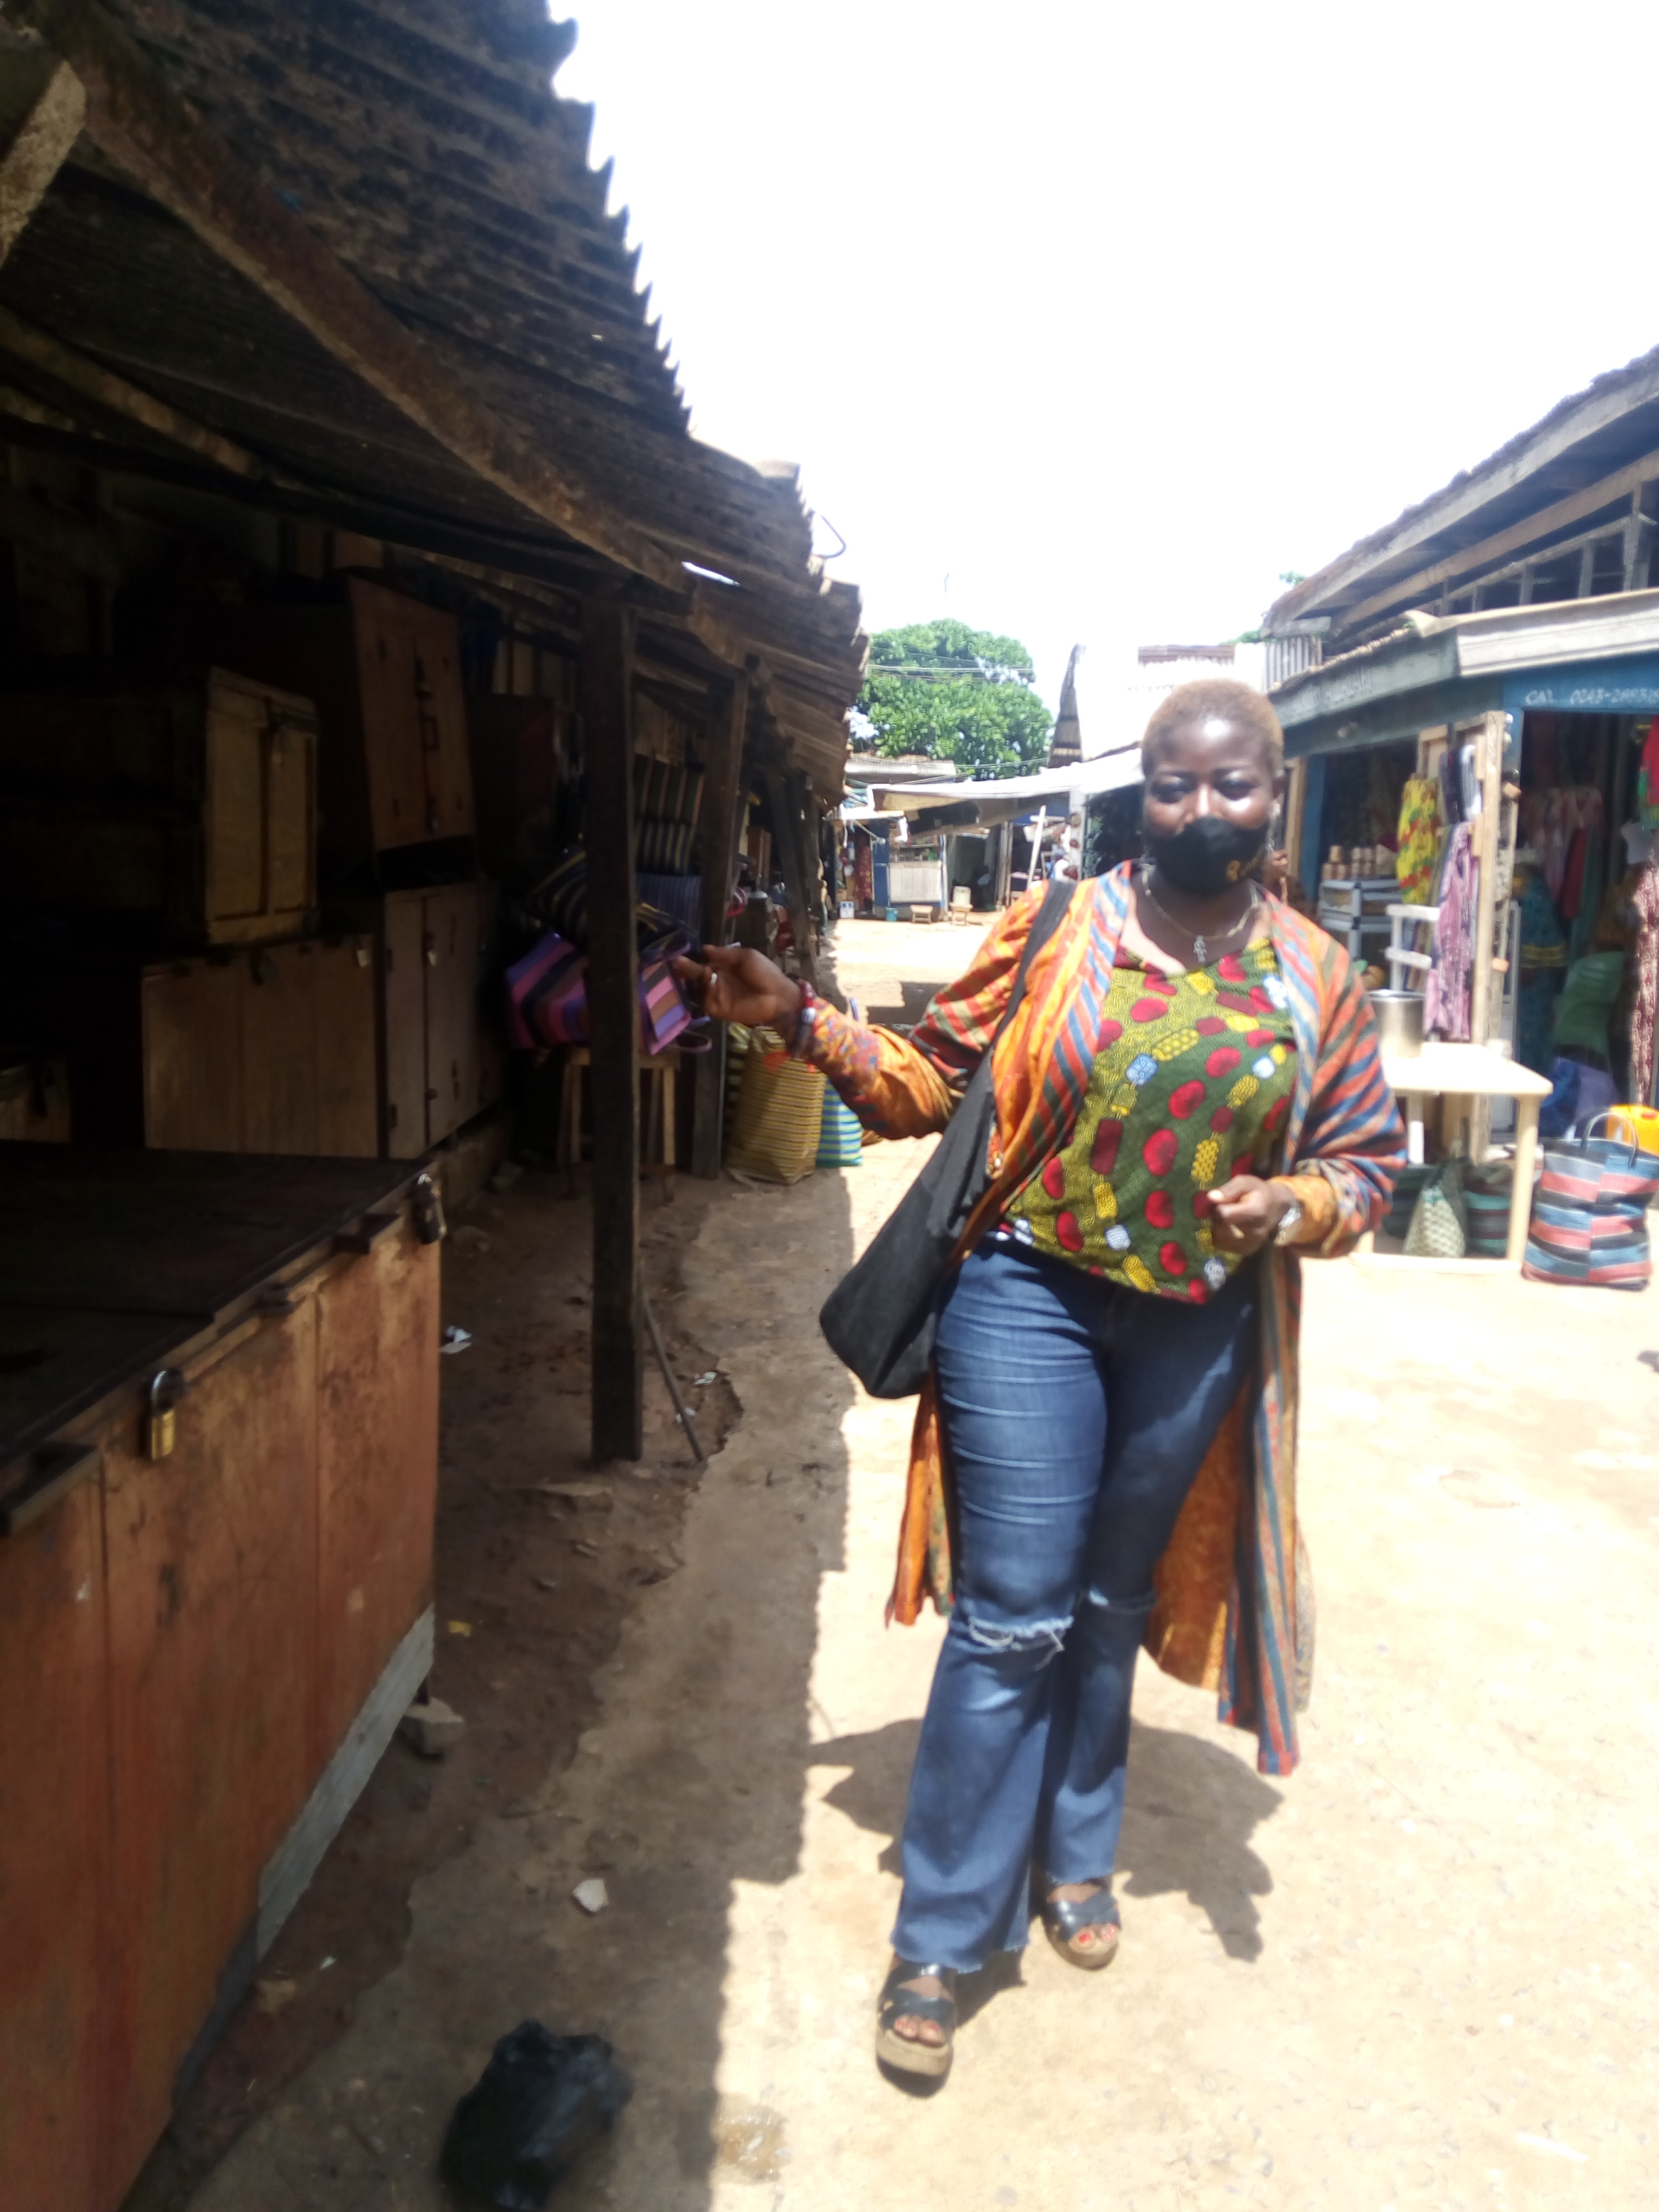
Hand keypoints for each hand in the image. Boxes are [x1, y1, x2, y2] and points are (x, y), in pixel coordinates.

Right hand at [671, 943, 803, 1034]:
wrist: (778, 995)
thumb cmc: (765, 973)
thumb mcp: (746, 956)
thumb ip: (725, 954)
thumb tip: (703, 948)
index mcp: (723, 966)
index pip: (702, 962)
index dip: (692, 958)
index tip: (680, 952)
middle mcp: (716, 980)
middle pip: (696, 975)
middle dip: (686, 968)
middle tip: (676, 962)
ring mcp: (716, 995)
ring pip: (697, 988)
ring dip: (693, 979)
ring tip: (689, 969)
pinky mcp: (718, 1009)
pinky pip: (704, 1002)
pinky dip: (702, 993)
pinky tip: (705, 982)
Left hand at [1205, 1174, 1294, 1256]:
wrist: (1276, 1207)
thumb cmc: (1258, 1192)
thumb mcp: (1245, 1182)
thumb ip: (1228, 1189)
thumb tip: (1210, 1197)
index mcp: (1256, 1212)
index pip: (1224, 1215)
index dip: (1217, 1207)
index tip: (1221, 1201)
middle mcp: (1255, 1232)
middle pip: (1220, 1228)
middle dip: (1216, 1218)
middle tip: (1223, 1208)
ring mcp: (1251, 1244)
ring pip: (1219, 1239)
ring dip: (1217, 1228)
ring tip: (1226, 1218)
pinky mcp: (1246, 1251)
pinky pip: (1222, 1245)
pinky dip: (1221, 1236)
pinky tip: (1228, 1227)